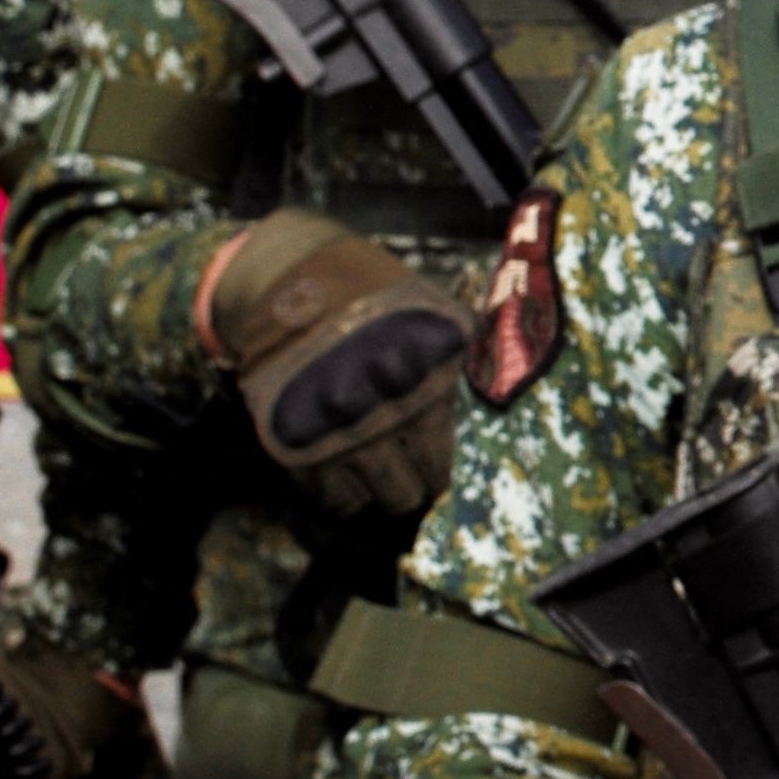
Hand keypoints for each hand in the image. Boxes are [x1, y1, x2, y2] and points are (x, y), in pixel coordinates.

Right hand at [208, 211, 471, 518]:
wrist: (284, 279)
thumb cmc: (365, 289)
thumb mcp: (426, 309)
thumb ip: (457, 353)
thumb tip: (495, 388)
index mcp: (421, 382)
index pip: (441, 457)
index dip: (442, 466)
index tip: (439, 466)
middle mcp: (379, 417)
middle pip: (408, 490)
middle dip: (413, 484)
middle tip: (412, 476)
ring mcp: (333, 435)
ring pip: (367, 498)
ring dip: (377, 491)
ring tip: (381, 476)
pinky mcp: (292, 444)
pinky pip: (326, 494)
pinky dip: (339, 492)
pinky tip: (346, 474)